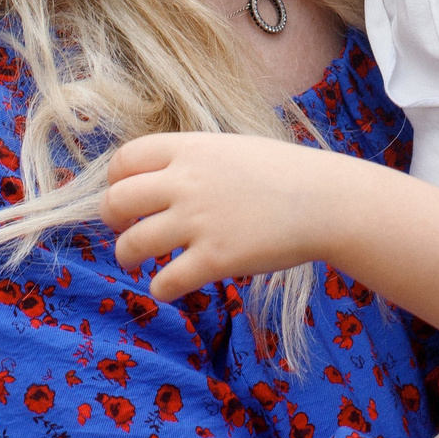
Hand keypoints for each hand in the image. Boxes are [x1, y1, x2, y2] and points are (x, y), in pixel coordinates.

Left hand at [100, 133, 362, 299]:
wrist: (326, 200)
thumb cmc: (284, 174)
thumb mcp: (231, 149)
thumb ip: (192, 161)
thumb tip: (157, 180)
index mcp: (190, 149)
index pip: (124, 160)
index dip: (115, 181)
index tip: (124, 197)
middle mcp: (186, 182)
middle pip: (116, 202)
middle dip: (112, 221)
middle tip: (124, 231)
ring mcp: (199, 221)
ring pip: (131, 246)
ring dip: (128, 257)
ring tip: (139, 262)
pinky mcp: (215, 259)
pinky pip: (165, 282)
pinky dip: (162, 287)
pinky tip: (173, 283)